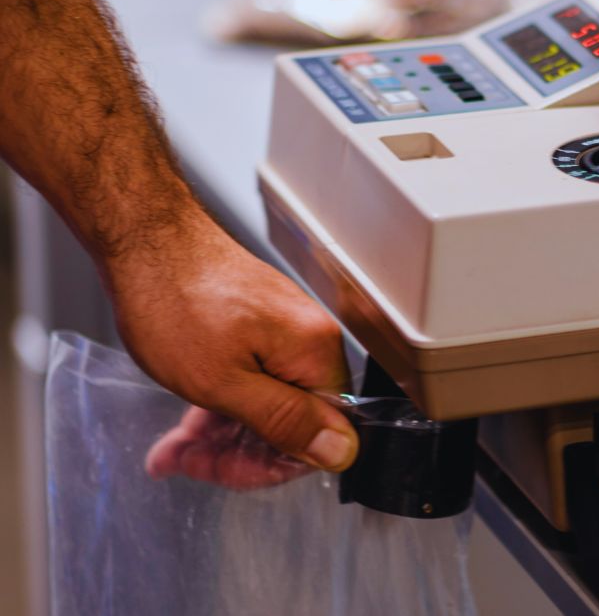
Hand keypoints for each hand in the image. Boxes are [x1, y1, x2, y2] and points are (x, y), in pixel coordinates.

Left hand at [104, 221, 358, 488]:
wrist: (144, 239)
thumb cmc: (175, 301)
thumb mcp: (223, 382)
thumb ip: (286, 421)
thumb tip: (343, 452)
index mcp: (314, 354)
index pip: (321, 434)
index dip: (271, 463)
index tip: (223, 470)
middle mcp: (309, 342)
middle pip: (292, 422)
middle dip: (237, 451)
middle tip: (186, 461)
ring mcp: (284, 333)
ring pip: (265, 406)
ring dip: (219, 435)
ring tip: (173, 451)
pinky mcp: (260, 327)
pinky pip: (252, 382)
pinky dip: (218, 405)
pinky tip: (183, 427)